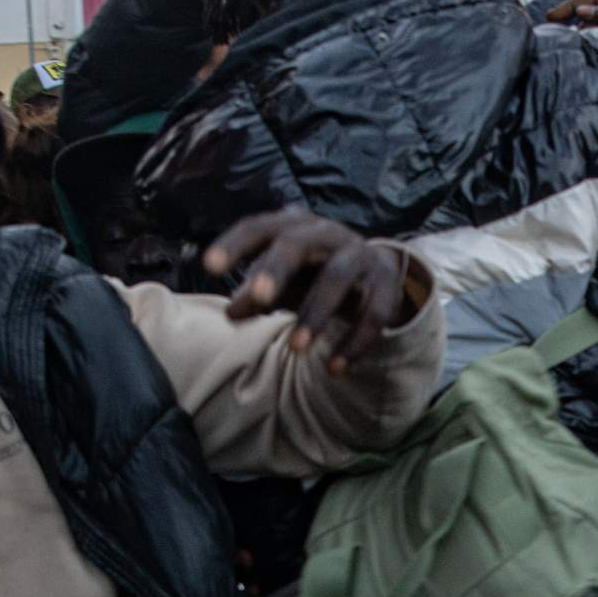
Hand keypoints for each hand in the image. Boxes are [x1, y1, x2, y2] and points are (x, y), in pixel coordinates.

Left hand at [205, 210, 430, 374]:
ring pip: (337, 277)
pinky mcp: (387, 285)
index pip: (260, 228)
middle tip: (258, 299)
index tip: (210, 268)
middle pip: (298, 244)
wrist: (379, 272)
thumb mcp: (283, 281)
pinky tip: (334, 369)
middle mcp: (327, 234)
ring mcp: (360, 256)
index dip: (235, 245)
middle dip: (277, 270)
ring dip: (315, 313)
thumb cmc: (315, 273)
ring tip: (294, 348)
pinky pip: (373, 312)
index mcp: (294, 227)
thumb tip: (230, 314)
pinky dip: (354, 342)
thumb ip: (257, 294)